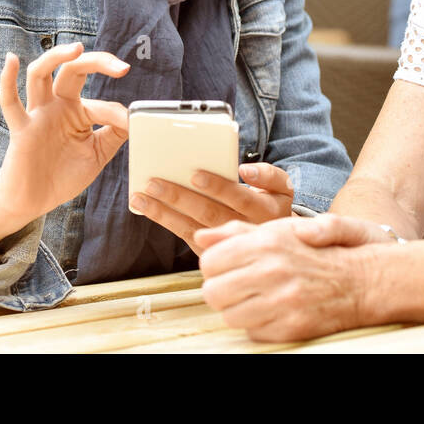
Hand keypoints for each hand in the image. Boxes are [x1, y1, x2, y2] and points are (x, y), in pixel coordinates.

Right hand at [0, 41, 131, 222]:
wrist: (34, 202)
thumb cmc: (62, 176)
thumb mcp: (96, 154)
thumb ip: (114, 134)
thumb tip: (134, 117)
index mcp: (76, 112)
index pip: (99, 102)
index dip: (117, 113)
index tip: (132, 124)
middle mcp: (56, 106)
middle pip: (72, 70)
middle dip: (97, 62)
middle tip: (120, 66)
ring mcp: (37, 114)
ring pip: (40, 74)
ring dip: (56, 57)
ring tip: (75, 48)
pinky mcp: (21, 129)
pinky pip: (10, 102)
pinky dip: (7, 80)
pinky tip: (11, 60)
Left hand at [131, 162, 294, 256]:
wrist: (276, 247)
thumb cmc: (272, 207)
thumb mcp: (283, 188)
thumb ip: (269, 174)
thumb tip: (246, 171)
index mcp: (263, 211)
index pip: (239, 197)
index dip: (218, 187)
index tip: (195, 174)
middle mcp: (243, 230)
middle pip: (208, 213)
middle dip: (179, 197)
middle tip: (154, 183)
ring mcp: (224, 244)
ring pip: (192, 228)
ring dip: (164, 213)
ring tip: (141, 197)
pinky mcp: (210, 252)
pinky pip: (186, 237)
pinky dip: (166, 222)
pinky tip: (149, 209)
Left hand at [197, 216, 375, 341]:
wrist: (363, 280)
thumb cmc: (319, 251)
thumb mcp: (282, 230)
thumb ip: (238, 232)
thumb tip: (202, 236)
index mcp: (267, 242)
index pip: (210, 262)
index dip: (215, 267)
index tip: (227, 268)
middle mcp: (273, 270)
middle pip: (213, 292)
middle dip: (221, 291)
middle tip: (238, 286)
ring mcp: (283, 302)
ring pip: (230, 316)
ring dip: (238, 310)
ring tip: (257, 299)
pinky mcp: (292, 327)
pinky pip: (253, 333)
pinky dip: (259, 326)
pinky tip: (274, 312)